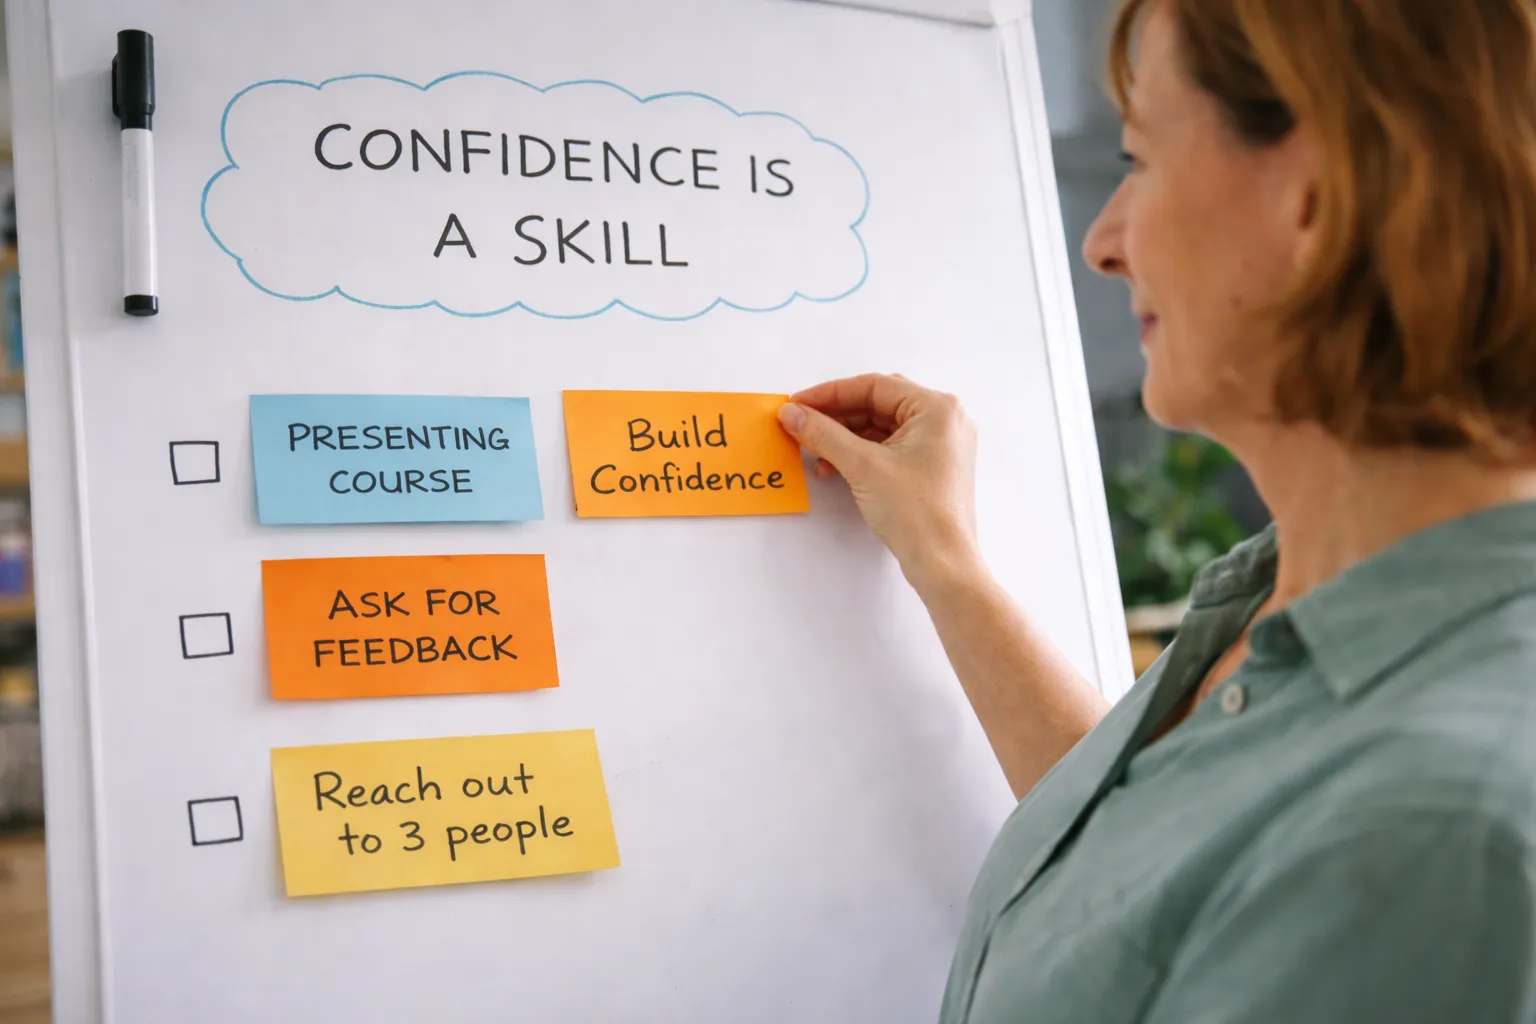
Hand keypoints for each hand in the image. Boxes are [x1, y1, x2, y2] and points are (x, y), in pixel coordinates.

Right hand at [779, 374, 978, 588]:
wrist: (942, 564)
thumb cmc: (917, 514)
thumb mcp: (862, 466)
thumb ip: (823, 433)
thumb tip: (793, 414)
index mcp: (937, 409)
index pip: (874, 386)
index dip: (830, 393)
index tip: (799, 403)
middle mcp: (944, 421)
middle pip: (878, 404)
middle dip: (836, 415)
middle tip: (802, 422)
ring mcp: (940, 445)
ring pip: (882, 428)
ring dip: (845, 437)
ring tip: (812, 449)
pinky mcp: (932, 468)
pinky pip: (890, 448)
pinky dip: (861, 454)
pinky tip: (833, 466)